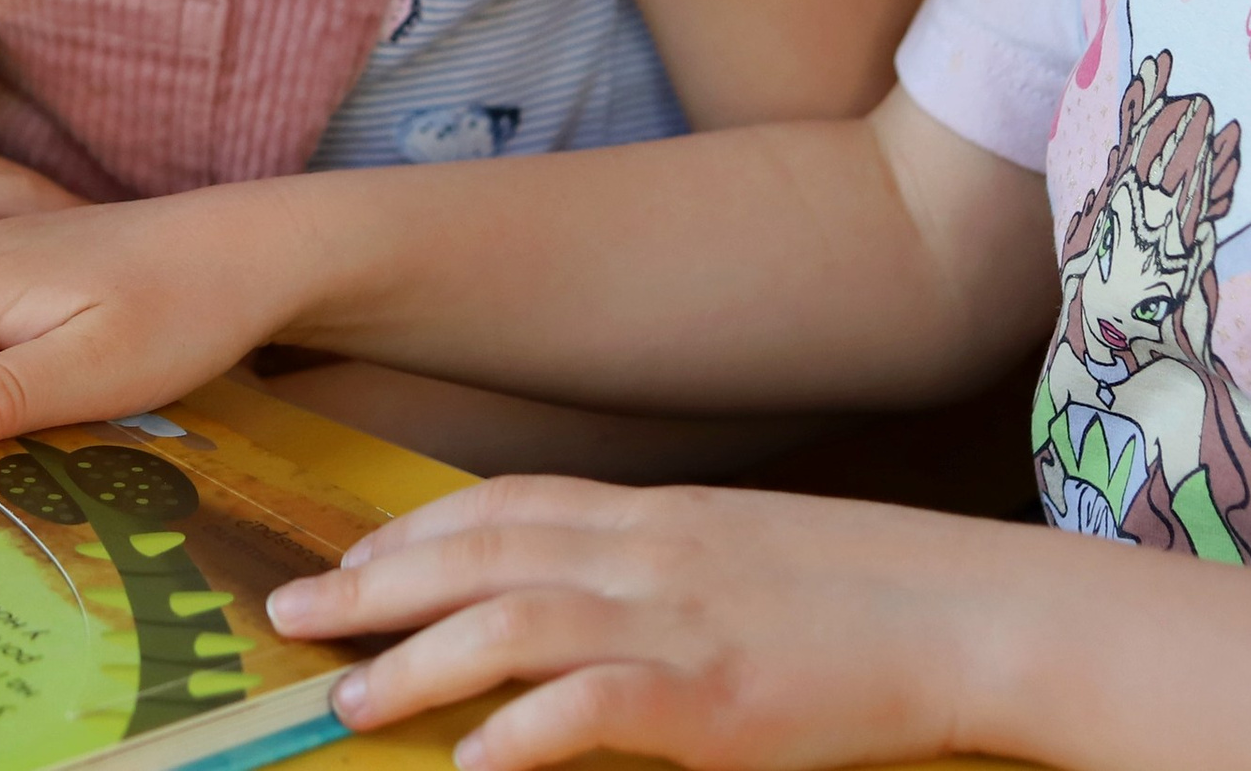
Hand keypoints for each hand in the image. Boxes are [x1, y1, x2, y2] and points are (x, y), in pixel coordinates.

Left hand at [263, 476, 1022, 770]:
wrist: (960, 609)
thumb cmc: (850, 592)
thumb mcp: (729, 550)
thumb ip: (644, 561)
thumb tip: (567, 591)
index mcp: (645, 516)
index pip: (496, 507)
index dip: (409, 534)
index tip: (342, 562)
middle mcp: (641, 553)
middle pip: (476, 555)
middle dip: (371, 586)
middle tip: (291, 616)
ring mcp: (674, 621)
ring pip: (509, 623)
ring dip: (415, 662)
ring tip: (347, 702)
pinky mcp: (713, 700)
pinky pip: (594, 708)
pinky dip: (522, 733)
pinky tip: (472, 764)